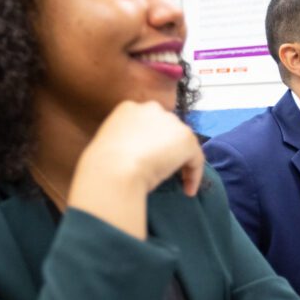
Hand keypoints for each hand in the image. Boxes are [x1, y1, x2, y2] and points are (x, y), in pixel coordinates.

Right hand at [70, 101, 203, 238]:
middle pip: (168, 130)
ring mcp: (171, 122)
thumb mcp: (110, 145)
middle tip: (164, 172)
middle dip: (169, 149)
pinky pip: (196, 159)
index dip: (152, 142)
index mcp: (129, 108)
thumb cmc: (103, 166)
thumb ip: (125, 142)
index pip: (149, 123)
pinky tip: (188, 191)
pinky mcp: (186, 140)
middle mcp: (152, 109)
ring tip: (179, 184)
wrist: (114, 170)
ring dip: (182, 162)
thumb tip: (137, 155)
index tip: (149, 161)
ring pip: (183, 144)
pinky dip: (194, 175)